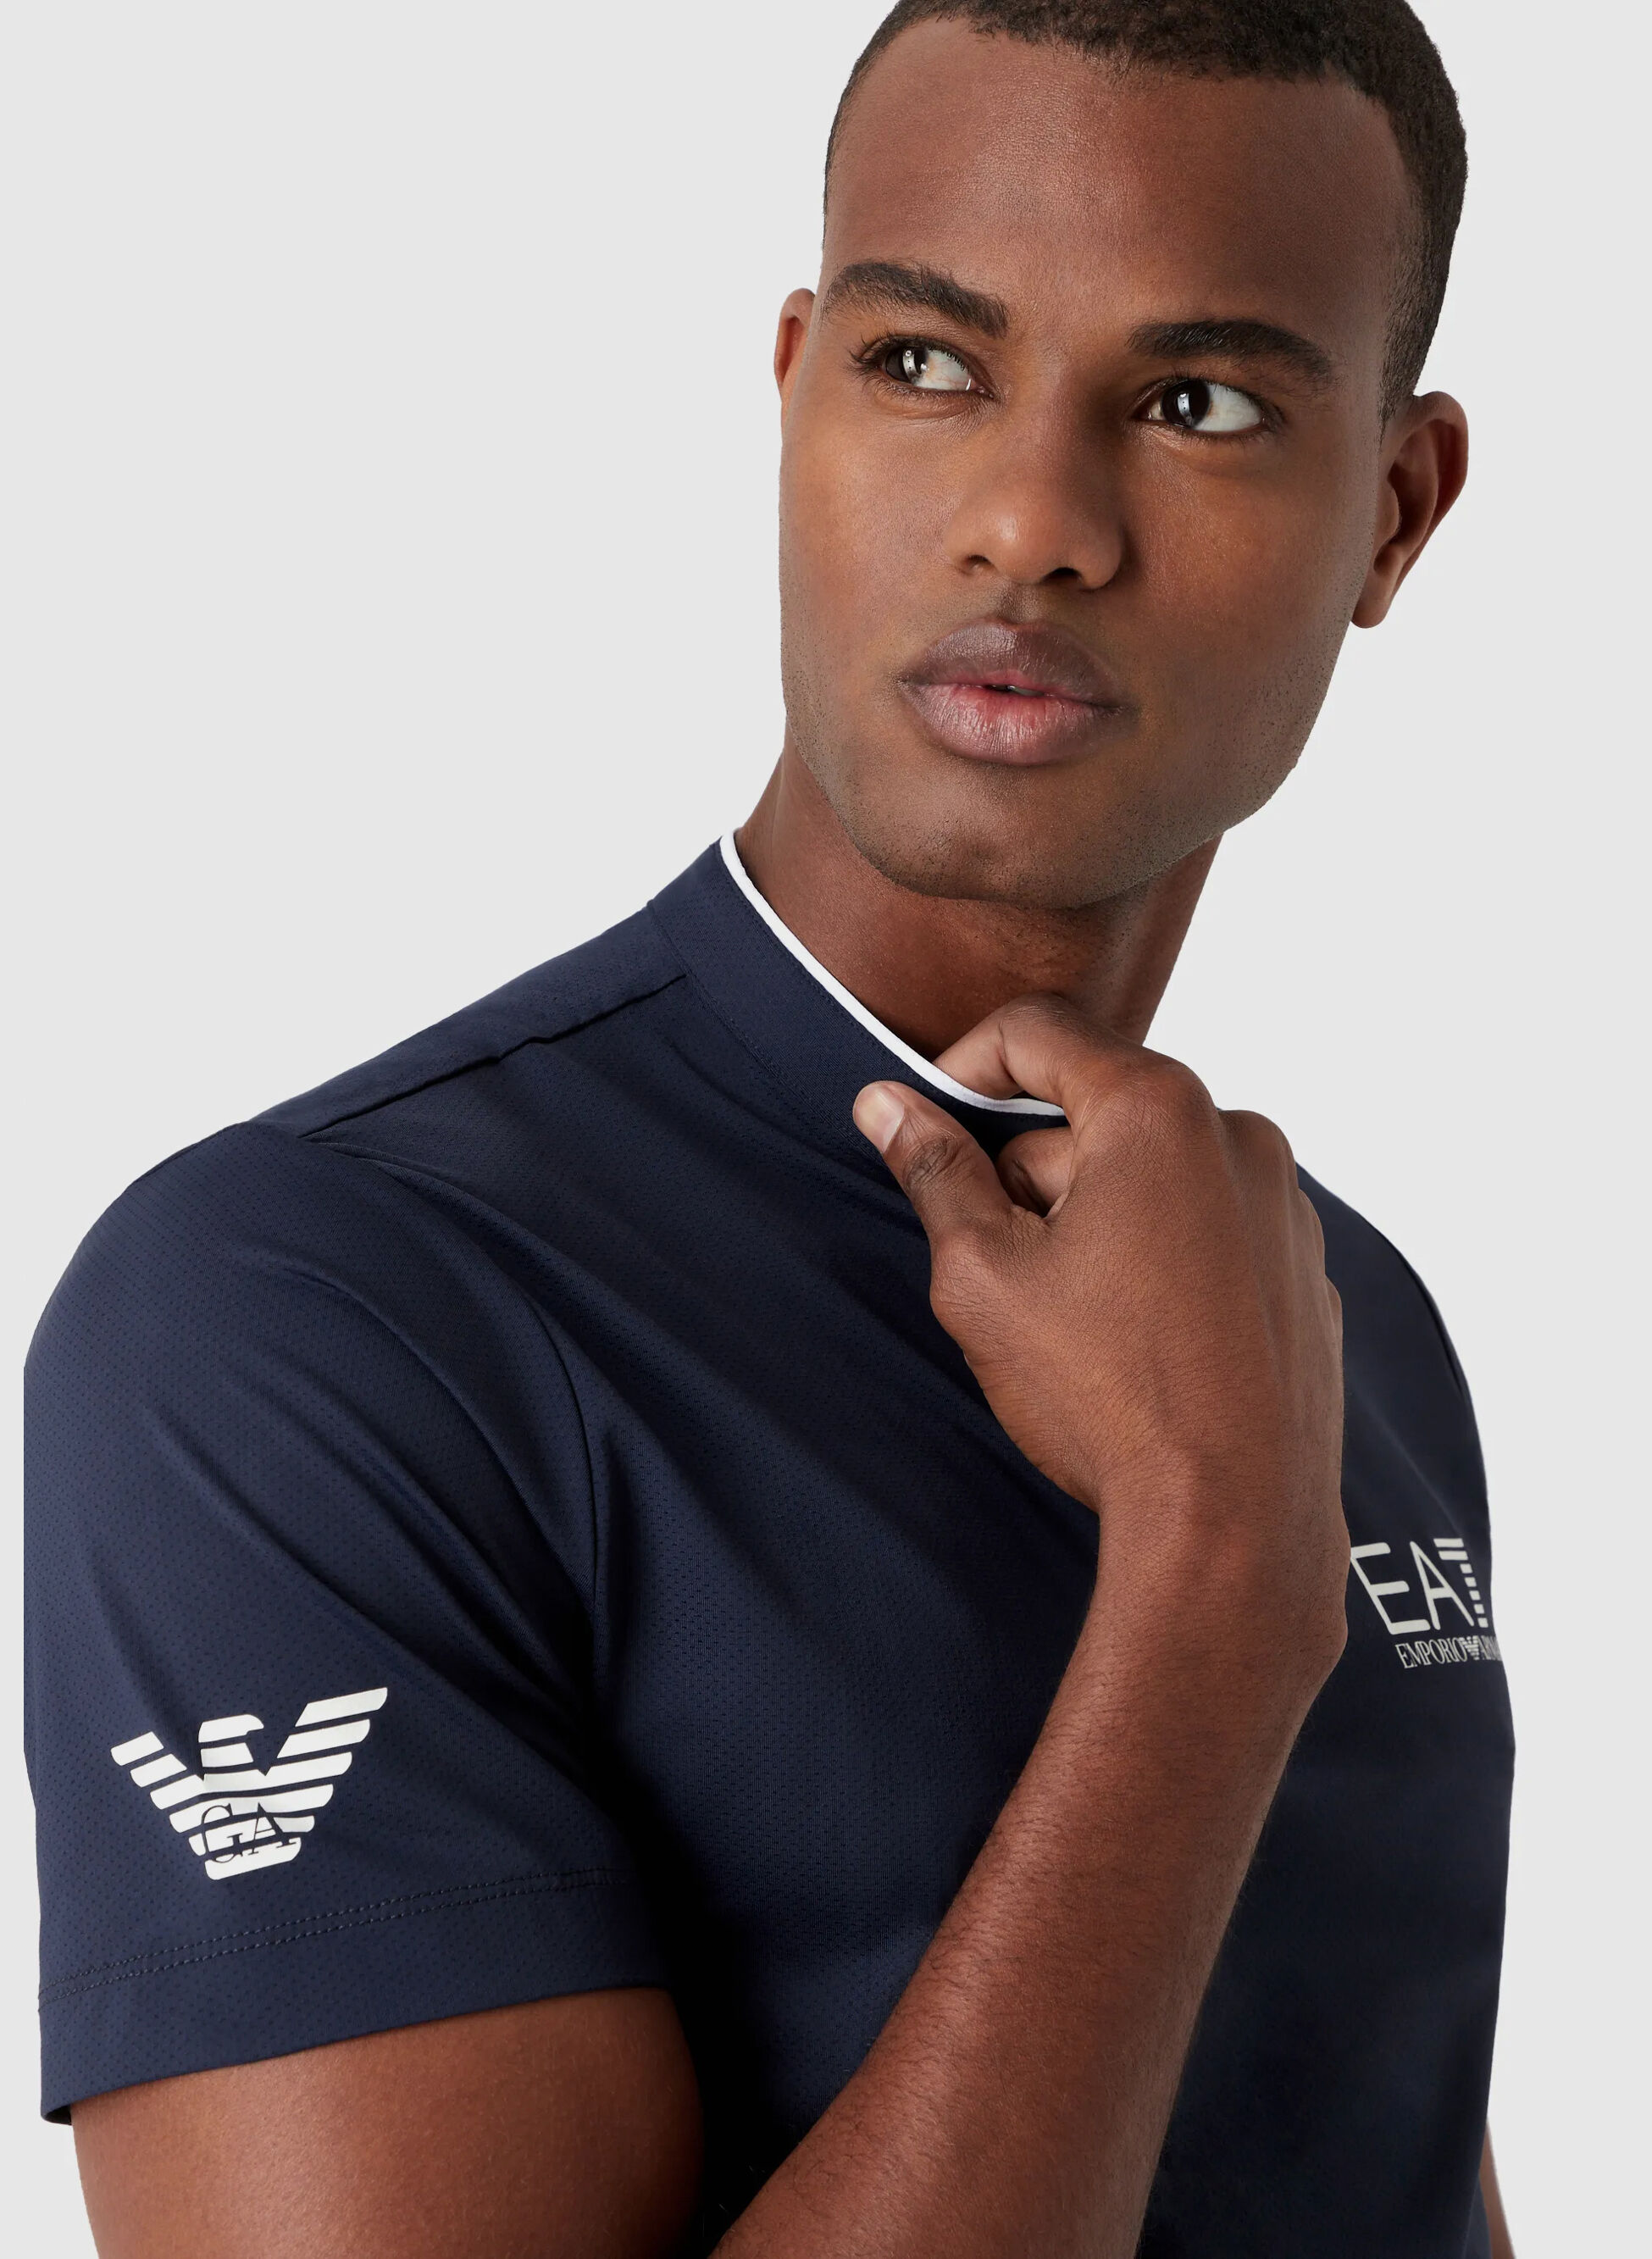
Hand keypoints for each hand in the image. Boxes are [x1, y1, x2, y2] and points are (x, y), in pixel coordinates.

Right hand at [854, 996, 1346, 1688]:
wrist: (1236, 1523)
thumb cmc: (1108, 1397)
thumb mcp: (984, 1278)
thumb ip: (935, 1171)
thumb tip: (886, 1104)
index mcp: (1159, 1112)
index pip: (1038, 1030)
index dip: (963, 1065)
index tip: (928, 1124)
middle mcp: (1240, 1136)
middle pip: (1098, 1108)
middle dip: (1031, 1169)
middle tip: (996, 1262)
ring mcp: (1286, 1205)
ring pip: (1154, 1172)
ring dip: (1095, 1216)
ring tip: (1071, 1321)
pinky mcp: (1305, 1271)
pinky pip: (1209, 1228)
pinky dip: (1159, 1257)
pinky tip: (1134, 1344)